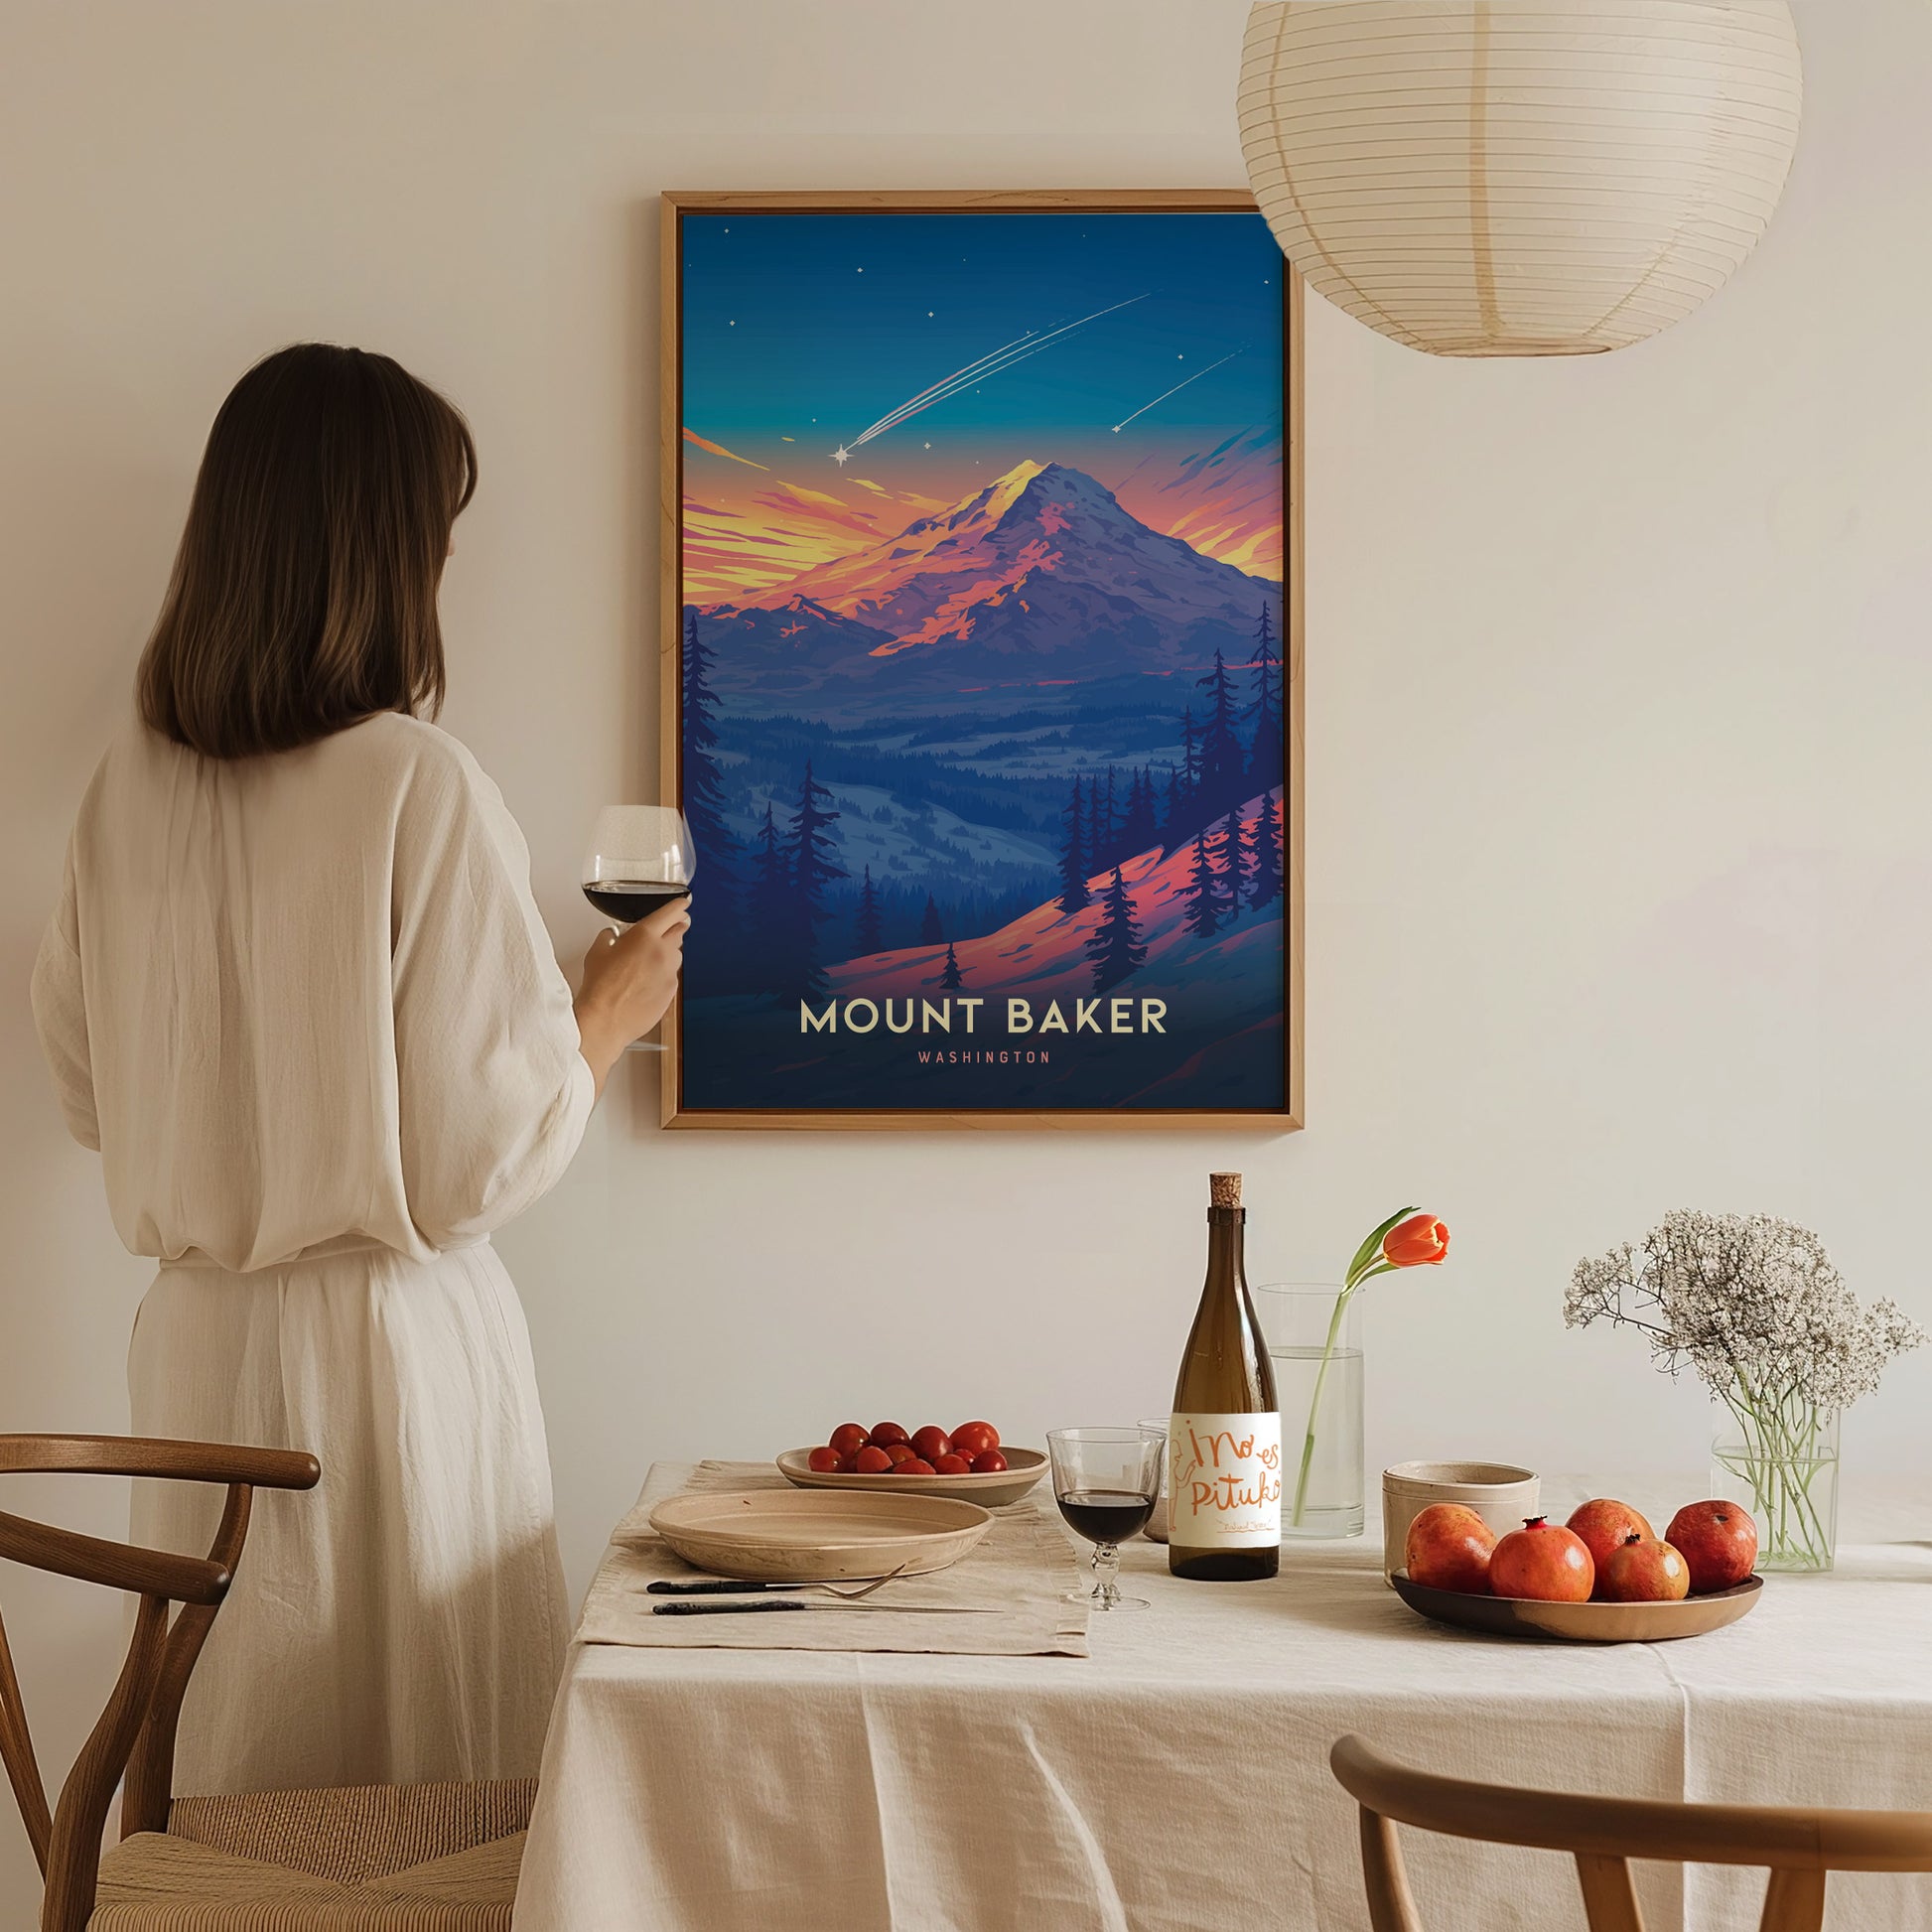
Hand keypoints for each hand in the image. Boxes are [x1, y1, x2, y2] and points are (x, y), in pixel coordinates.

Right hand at [574, 896, 689, 1095]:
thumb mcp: (597, 952)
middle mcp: (662, 952)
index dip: (679, 906)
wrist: (606, 1019)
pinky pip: (672, 976)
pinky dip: (664, 974)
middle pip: (679, 931)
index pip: (670, 912)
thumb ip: (609, 937)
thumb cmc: (600, 987)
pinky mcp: (672, 992)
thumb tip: (612, 935)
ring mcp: (670, 973)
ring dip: (669, 952)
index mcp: (644, 935)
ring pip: (677, 955)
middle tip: (670, 928)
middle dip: (676, 927)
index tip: (683, 903)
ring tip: (650, 960)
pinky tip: (647, 982)